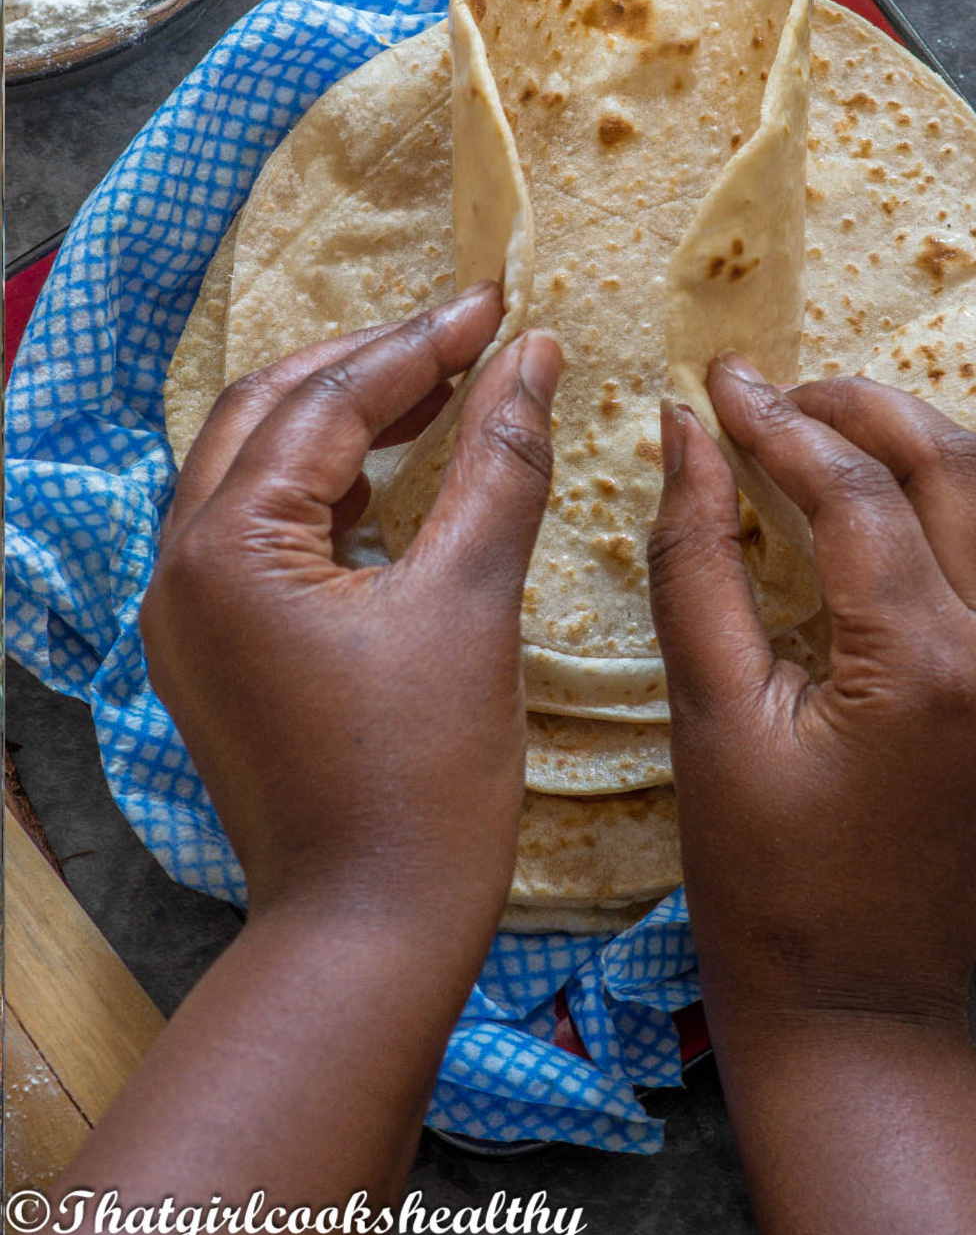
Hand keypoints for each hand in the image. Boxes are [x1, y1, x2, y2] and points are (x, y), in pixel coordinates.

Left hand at [141, 283, 561, 964]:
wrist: (369, 931)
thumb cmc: (425, 779)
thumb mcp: (471, 602)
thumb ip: (499, 463)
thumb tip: (535, 357)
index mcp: (228, 548)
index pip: (328, 403)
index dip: (423, 344)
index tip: (499, 303)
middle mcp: (181, 568)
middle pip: (268, 413)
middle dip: (370, 363)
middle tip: (468, 332)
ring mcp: (189, 614)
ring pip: (256, 466)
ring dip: (343, 416)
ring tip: (441, 383)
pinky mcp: (216, 650)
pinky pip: (261, 528)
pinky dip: (327, 486)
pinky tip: (395, 472)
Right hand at [649, 363, 975, 1022]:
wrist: (855, 1002)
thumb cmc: (765, 878)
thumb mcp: (709, 715)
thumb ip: (694, 561)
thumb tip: (684, 438)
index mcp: (919, 660)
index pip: (851, 487)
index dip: (776, 420)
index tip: (721, 384)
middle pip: (952, 467)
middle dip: (861, 409)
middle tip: (784, 397)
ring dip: (949, 448)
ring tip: (864, 439)